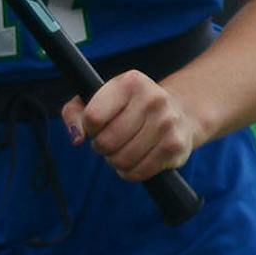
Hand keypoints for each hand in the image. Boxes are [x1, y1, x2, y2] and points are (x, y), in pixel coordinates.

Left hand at [63, 68, 202, 183]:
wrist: (180, 113)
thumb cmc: (130, 108)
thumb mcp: (101, 99)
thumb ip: (75, 113)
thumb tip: (77, 138)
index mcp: (130, 82)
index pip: (92, 117)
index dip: (89, 128)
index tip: (97, 126)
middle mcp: (152, 99)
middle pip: (106, 141)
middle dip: (102, 147)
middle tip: (110, 141)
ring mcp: (166, 123)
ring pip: (121, 159)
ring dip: (116, 161)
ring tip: (123, 150)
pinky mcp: (175, 146)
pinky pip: (139, 172)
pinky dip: (131, 172)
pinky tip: (135, 161)